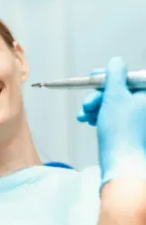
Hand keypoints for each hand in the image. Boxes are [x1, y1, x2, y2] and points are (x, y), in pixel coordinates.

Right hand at [77, 57, 145, 185]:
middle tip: (87, 105)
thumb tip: (116, 62)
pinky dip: (100, 116)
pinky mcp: (130, 129)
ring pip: (113, 103)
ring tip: (84, 116)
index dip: (108, 76)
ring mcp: (138, 118)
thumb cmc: (121, 131)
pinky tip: (90, 121)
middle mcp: (144, 105)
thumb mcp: (115, 95)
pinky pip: (113, 115)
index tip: (93, 78)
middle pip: (118, 90)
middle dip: (97, 96)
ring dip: (95, 107)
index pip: (128, 76)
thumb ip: (114, 75)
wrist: (122, 163)